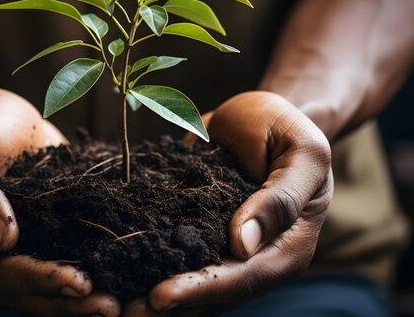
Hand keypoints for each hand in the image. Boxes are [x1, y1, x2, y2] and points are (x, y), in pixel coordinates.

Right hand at [0, 88, 119, 316]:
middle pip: (29, 293)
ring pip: (51, 287)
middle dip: (70, 303)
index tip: (79, 282)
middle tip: (113, 307)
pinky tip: (126, 274)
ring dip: (85, 299)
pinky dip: (95, 270)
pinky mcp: (47, 233)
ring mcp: (20, 248)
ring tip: (123, 302)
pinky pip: (69, 258)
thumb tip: (0, 236)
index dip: (39, 280)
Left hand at [124, 91, 332, 316]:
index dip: (201, 289)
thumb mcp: (302, 154)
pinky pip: (174, 251)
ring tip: (112, 303)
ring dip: (152, 292)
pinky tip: (117, 268)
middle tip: (124, 312)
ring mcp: (224, 245)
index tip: (160, 295)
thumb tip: (243, 244)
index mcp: (286, 246)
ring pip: (189, 279)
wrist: (263, 116)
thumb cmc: (289, 130)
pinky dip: (149, 262)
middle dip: (170, 305)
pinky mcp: (200, 228)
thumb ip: (280, 198)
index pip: (243, 278)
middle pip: (212, 291)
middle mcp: (254, 256)